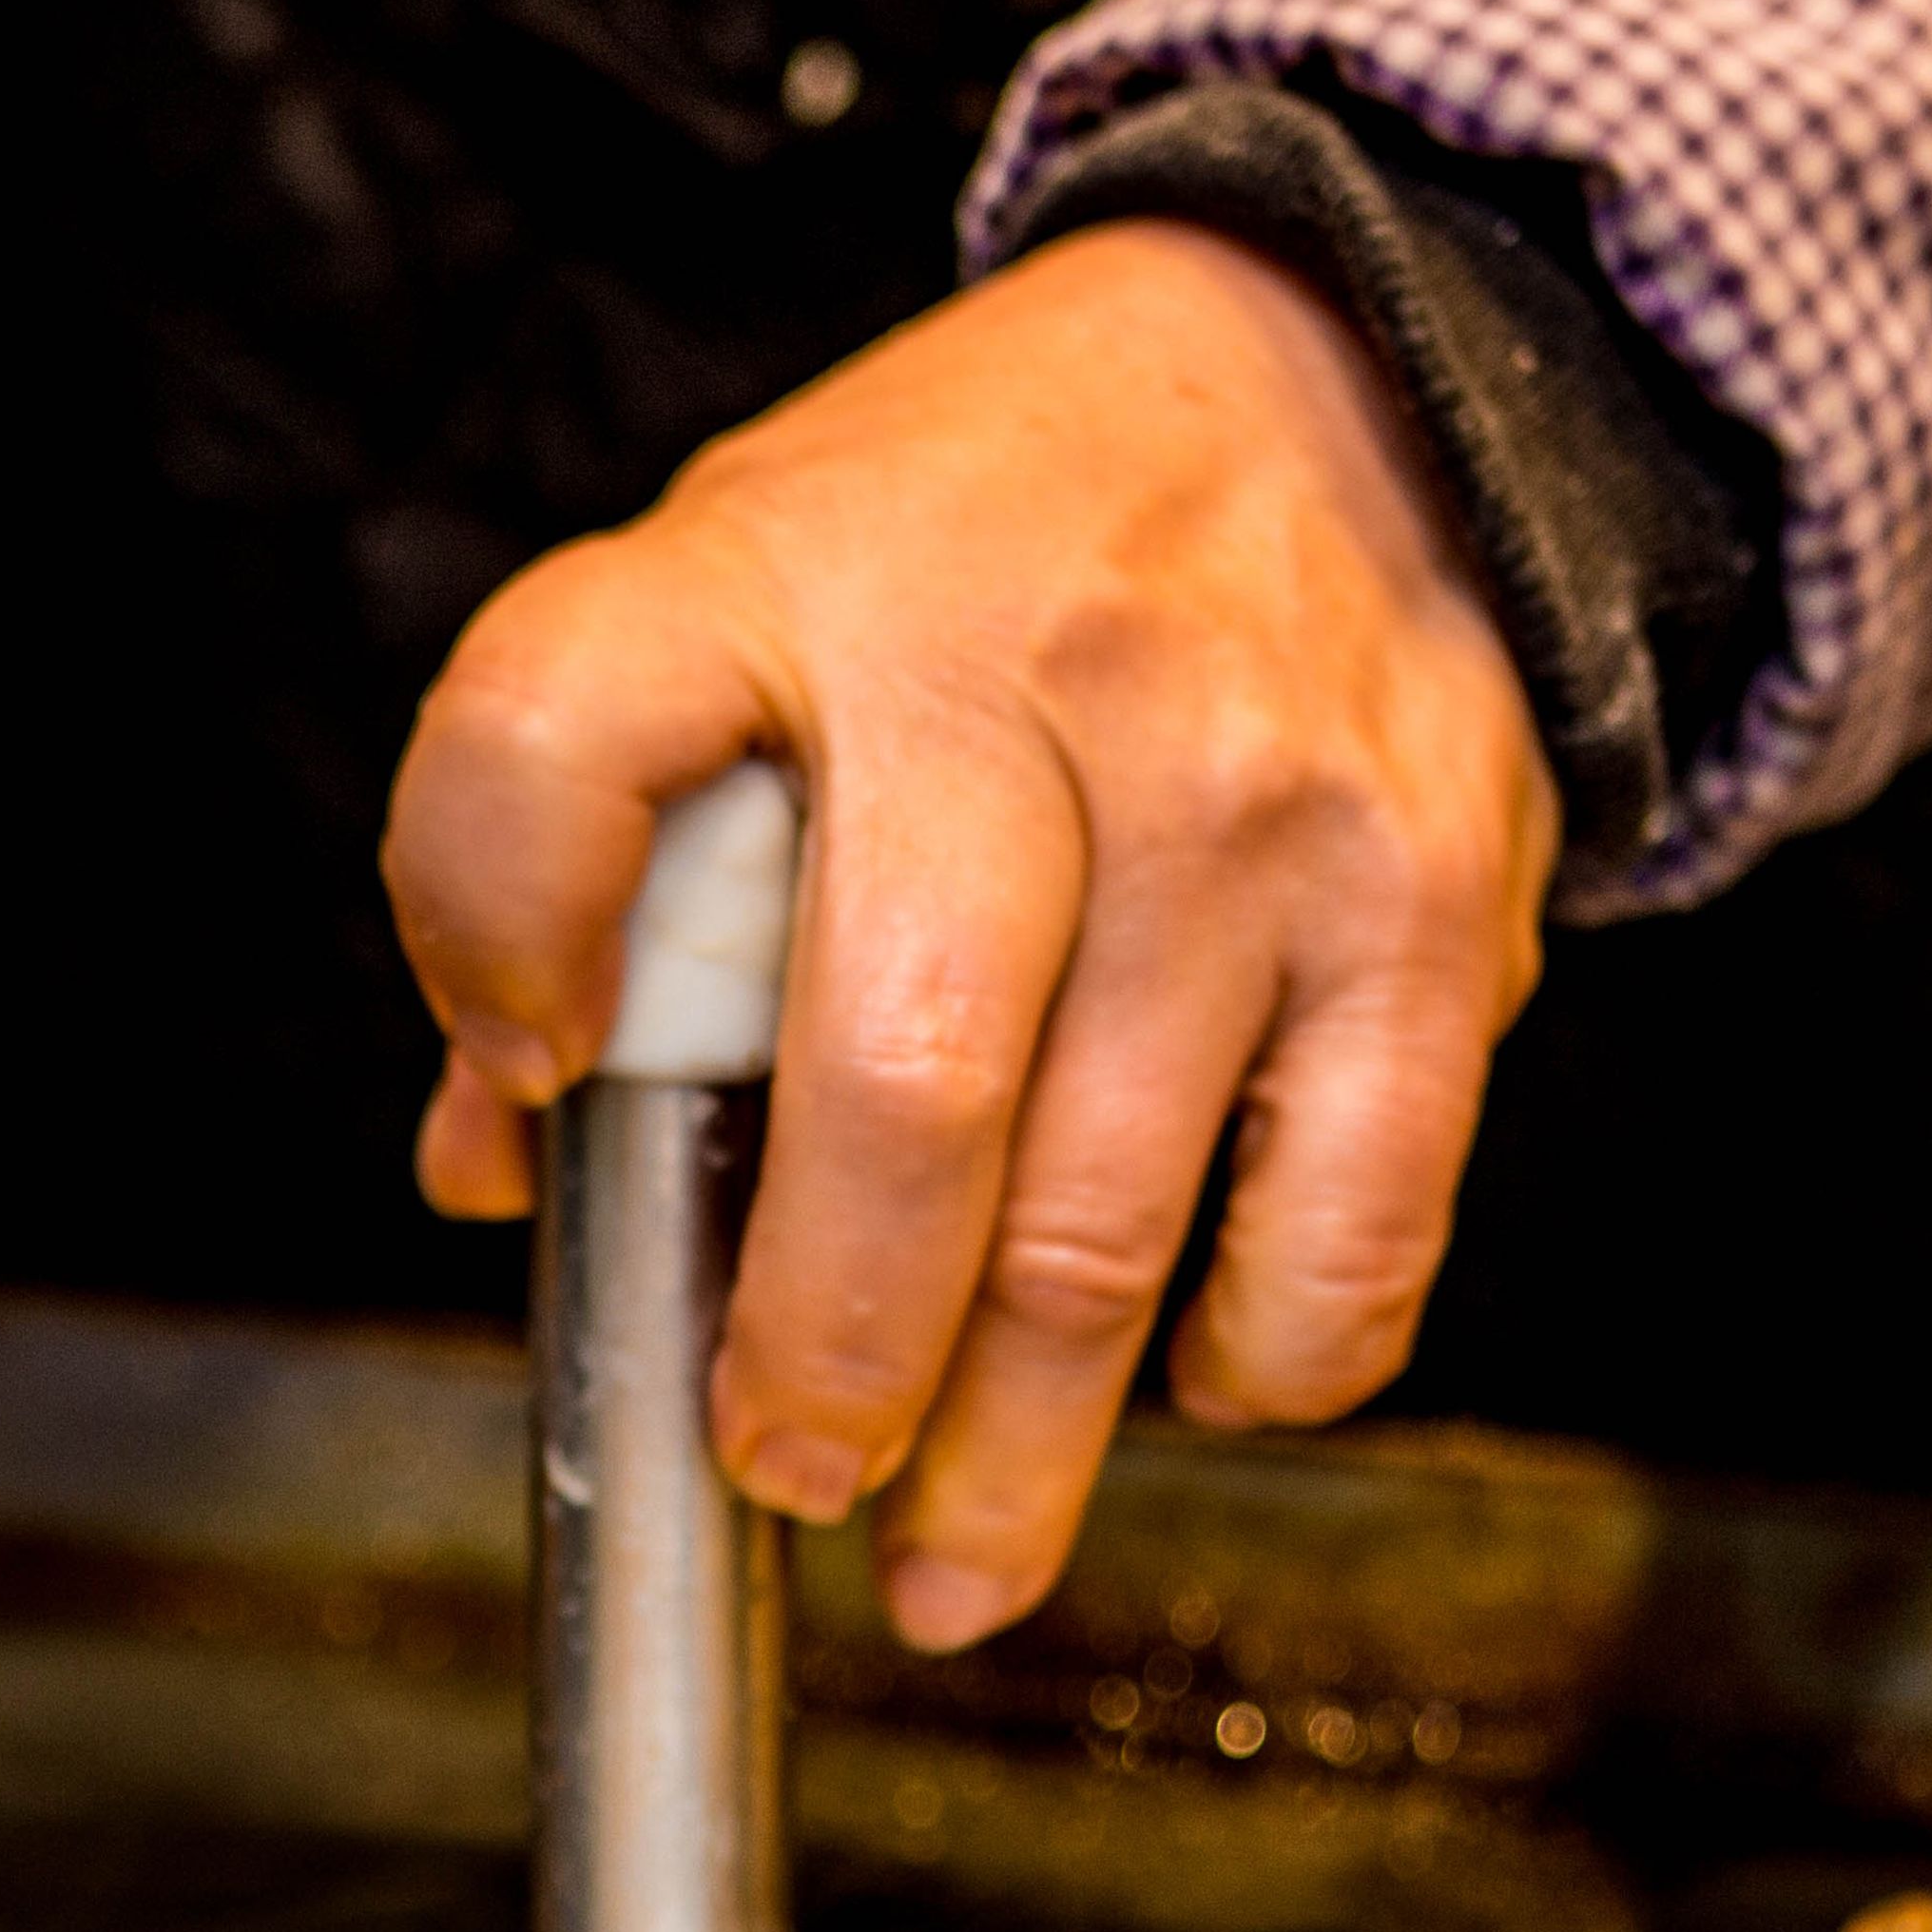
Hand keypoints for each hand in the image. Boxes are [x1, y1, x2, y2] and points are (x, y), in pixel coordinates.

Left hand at [386, 220, 1553, 1649]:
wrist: (1337, 371)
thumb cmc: (976, 548)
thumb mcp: (743, 595)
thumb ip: (595, 848)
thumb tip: (498, 1150)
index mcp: (783, 581)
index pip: (558, 736)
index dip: (500, 932)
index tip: (529, 1074)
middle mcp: (1027, 680)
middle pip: (894, 1085)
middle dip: (823, 1350)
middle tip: (782, 1472)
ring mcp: (1254, 798)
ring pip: (1104, 1216)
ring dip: (1014, 1444)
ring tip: (948, 1561)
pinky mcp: (1434, 902)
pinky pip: (1349, 1218)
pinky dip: (1264, 1351)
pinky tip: (1197, 1381)